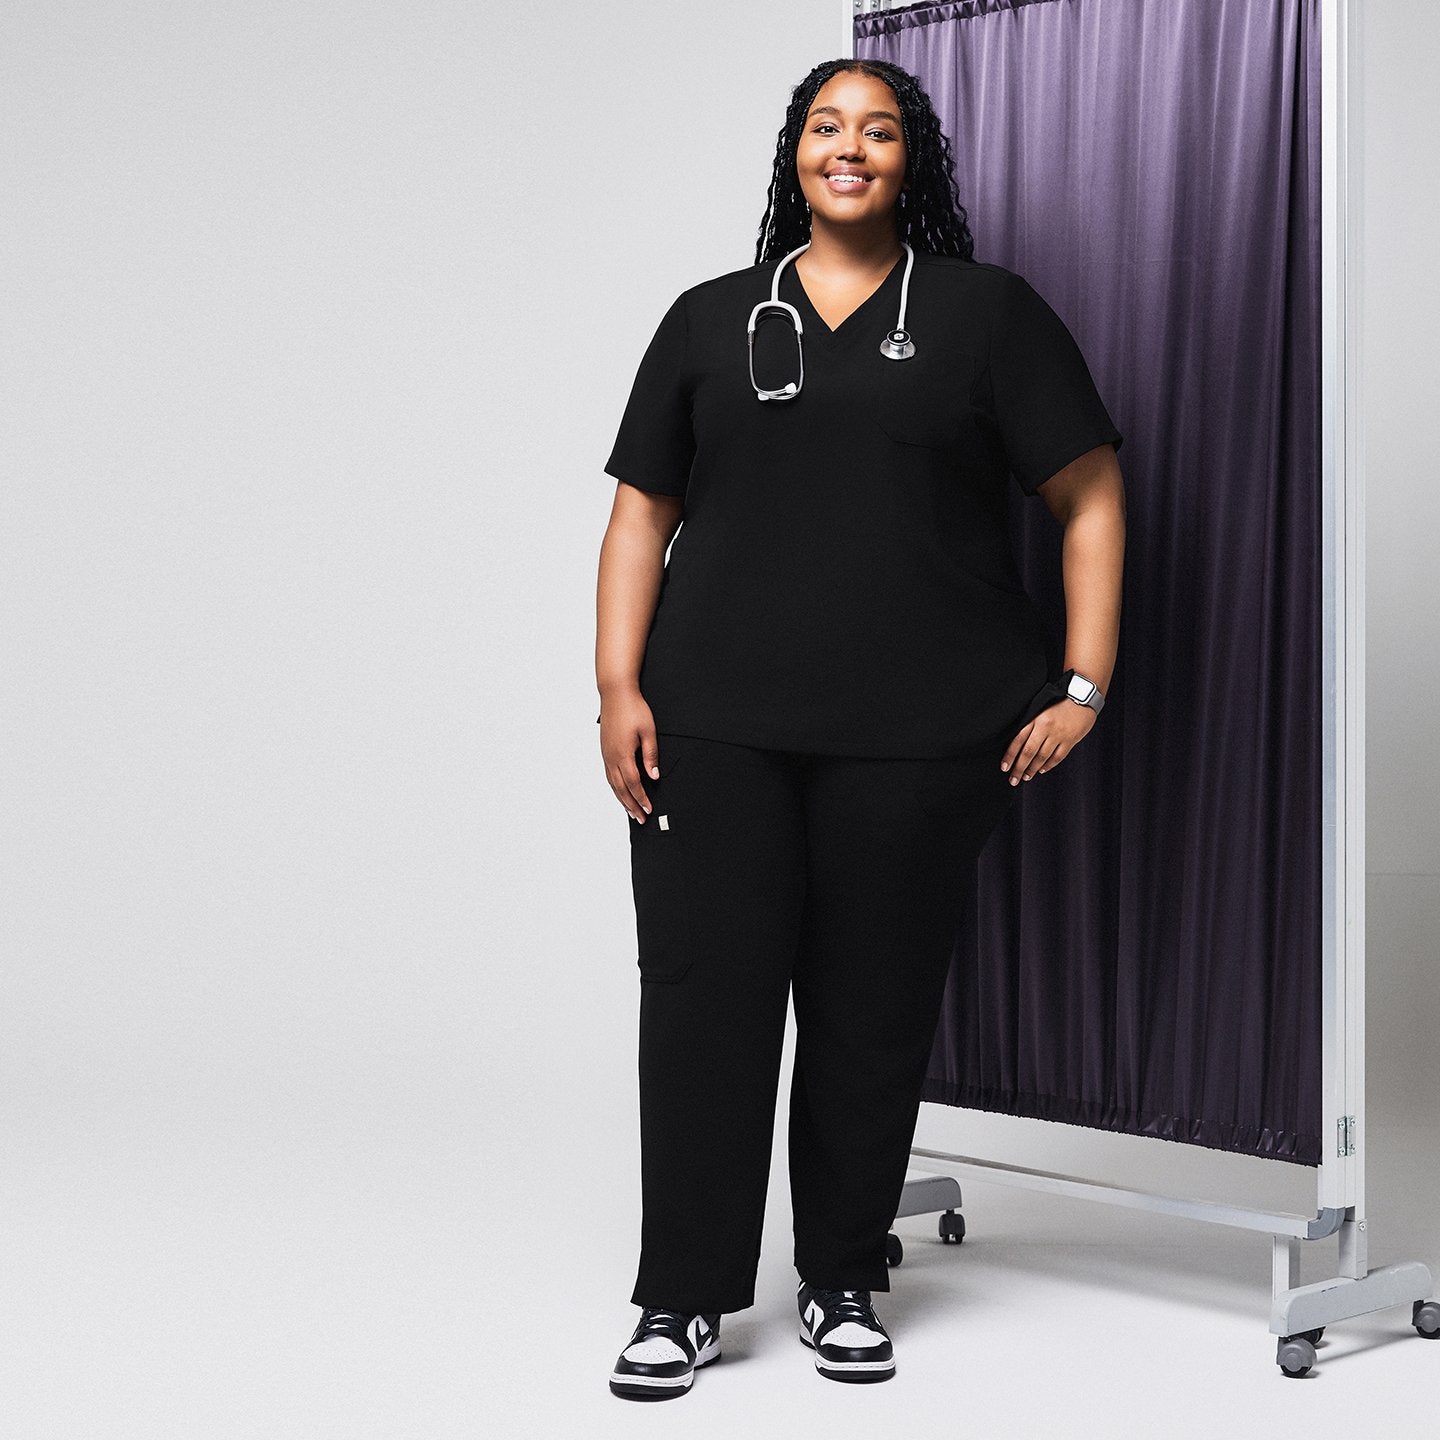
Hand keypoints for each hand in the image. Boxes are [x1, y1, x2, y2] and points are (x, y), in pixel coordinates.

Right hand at [599, 688, 662, 821]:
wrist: (615, 693)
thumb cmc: (633, 709)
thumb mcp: (648, 731)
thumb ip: (651, 756)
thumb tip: (654, 776)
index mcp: (623, 754)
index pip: (634, 783)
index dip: (642, 798)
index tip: (649, 809)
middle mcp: (611, 757)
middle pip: (621, 789)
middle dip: (631, 805)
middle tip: (640, 819)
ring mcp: (606, 754)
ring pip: (612, 784)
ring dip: (622, 799)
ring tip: (630, 811)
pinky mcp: (604, 750)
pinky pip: (608, 775)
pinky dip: (614, 788)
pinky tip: (619, 792)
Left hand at [1001, 699, 1095, 784]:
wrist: (1083, 696)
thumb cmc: (1059, 701)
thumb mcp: (1040, 708)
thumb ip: (1030, 724)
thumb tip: (1018, 743)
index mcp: (1035, 718)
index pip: (1018, 740)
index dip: (1010, 755)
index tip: (1004, 767)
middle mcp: (1045, 727)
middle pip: (1029, 752)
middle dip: (1019, 768)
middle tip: (1013, 780)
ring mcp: (1059, 734)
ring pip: (1042, 756)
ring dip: (1033, 769)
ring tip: (1026, 777)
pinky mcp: (1071, 739)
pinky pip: (1058, 756)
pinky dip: (1049, 765)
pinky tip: (1042, 770)